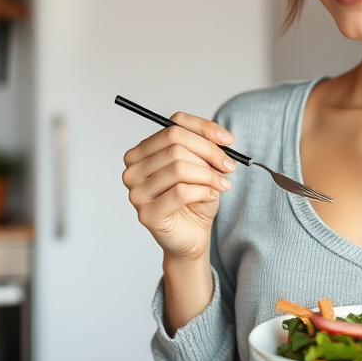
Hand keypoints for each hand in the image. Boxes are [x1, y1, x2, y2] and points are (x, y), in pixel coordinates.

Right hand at [121, 112, 235, 261]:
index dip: (205, 130)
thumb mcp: (203, 164)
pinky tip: (211, 197)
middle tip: (228, 167)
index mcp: (141, 152)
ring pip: (178, 167)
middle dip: (210, 154)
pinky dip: (203, 192)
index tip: (229, 140)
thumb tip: (221, 137)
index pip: (173, 126)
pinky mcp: (147, 214)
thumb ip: (206, 145)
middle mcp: (133, 170)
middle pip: (175, 144)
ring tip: (220, 184)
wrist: (193, 234)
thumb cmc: (195, 198)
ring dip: (208, 175)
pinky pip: (180, 192)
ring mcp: (136, 192)